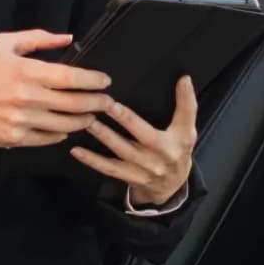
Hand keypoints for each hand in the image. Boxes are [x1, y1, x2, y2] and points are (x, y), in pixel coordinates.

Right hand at [0, 28, 112, 148]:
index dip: (93, 81)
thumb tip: (68, 38)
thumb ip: (37, 39)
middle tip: (107, 102)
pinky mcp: (14, 139)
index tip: (105, 81)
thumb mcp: (2, 44)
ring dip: (83, 120)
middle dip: (97, 103)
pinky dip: (61, 134)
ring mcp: (21, 121)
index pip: (70, 78)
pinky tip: (67, 128)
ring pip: (64, 124)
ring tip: (92, 116)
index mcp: (25, 71)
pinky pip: (47, 138)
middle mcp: (26, 98)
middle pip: (74, 104)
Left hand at [75, 76, 197, 209]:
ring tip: (88, 120)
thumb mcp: (187, 129)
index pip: (186, 116)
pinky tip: (76, 150)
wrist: (171, 187)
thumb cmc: (177, 149)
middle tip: (107, 103)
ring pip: (123, 151)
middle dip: (126, 119)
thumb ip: (186, 105)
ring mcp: (146, 169)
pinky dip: (92, 160)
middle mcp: (164, 155)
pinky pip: (109, 169)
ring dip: (104, 135)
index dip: (184, 99)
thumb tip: (184, 78)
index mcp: (181, 138)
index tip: (179, 79)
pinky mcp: (131, 177)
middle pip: (144, 135)